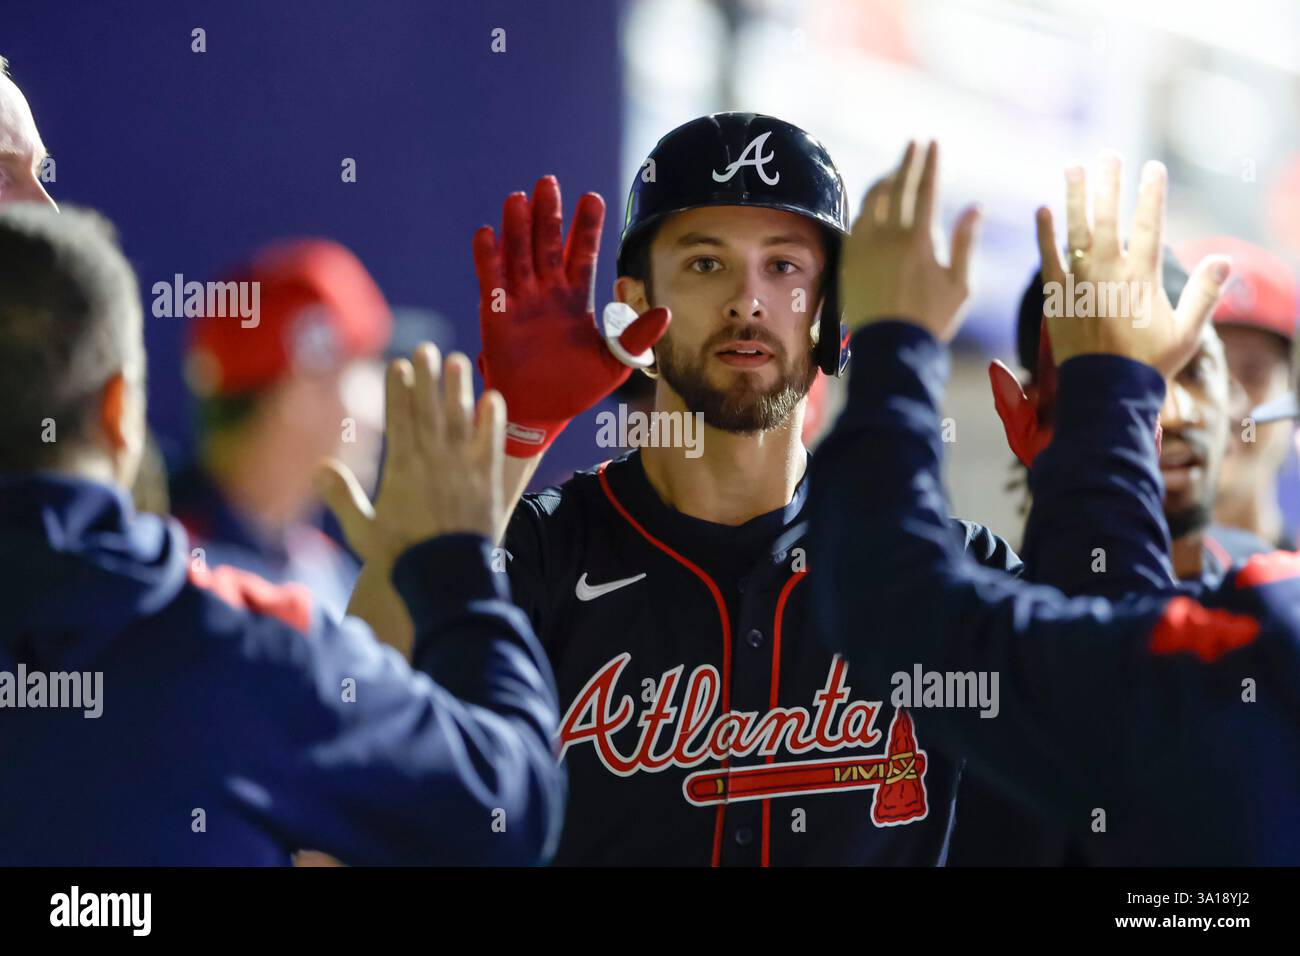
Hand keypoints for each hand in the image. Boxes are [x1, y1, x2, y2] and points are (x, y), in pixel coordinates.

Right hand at [317, 345, 505, 563]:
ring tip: (459, 360)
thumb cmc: (402, 557)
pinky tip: (493, 398)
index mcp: (402, 470)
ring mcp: (462, 468)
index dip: (398, 391)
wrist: (447, 578)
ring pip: (461, 419)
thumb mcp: (362, 530)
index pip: (399, 420)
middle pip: (429, 411)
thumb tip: (317, 467)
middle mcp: (433, 461)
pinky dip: (493, 421)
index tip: (399, 365)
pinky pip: (491, 444)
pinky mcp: (487, 480)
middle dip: (427, 378)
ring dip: (459, 389)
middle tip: (427, 348)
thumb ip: (341, 496)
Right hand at [473, 175, 669, 456]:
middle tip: (548, 182)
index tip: (592, 198)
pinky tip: (488, 235)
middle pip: (546, 244)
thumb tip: (665, 312)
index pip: (581, 254)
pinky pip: (492, 281)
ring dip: (517, 228)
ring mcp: (520, 301)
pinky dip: (488, 259)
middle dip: (548, 215)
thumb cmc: (576, 388)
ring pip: (518, 255)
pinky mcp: (496, 315)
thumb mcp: (613, 363)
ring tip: (518, 198)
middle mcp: (546, 292)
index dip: (586, 227)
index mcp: (575, 298)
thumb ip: (635, 337)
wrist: (540, 413)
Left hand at [840, 141, 982, 340]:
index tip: (932, 143)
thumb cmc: (932, 320)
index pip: (925, 191)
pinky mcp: (848, 259)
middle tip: (912, 144)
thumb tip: (975, 206)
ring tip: (893, 172)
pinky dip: (866, 207)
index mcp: (919, 241)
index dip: (929, 164)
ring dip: (883, 181)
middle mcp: (889, 238)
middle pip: (896, 187)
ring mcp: (864, 247)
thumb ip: (966, 242)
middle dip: (906, 161)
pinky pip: (855, 222)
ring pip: (871, 201)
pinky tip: (872, 204)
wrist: (890, 348)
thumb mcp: (960, 285)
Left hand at [1036, 153, 1231, 376]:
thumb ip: (1205, 294)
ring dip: (1074, 195)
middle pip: (1108, 217)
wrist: (1105, 391)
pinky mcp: (1057, 297)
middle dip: (1109, 182)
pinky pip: (1047, 258)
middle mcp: (1109, 273)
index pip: (1149, 224)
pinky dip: (1044, 234)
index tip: (1152, 167)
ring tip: (1073, 166)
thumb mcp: (1187, 332)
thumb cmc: (1149, 365)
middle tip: (1109, 154)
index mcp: (1142, 277)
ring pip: (1076, 230)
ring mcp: (1080, 283)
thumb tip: (1226, 260)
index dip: (1151, 194)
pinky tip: (1042, 209)